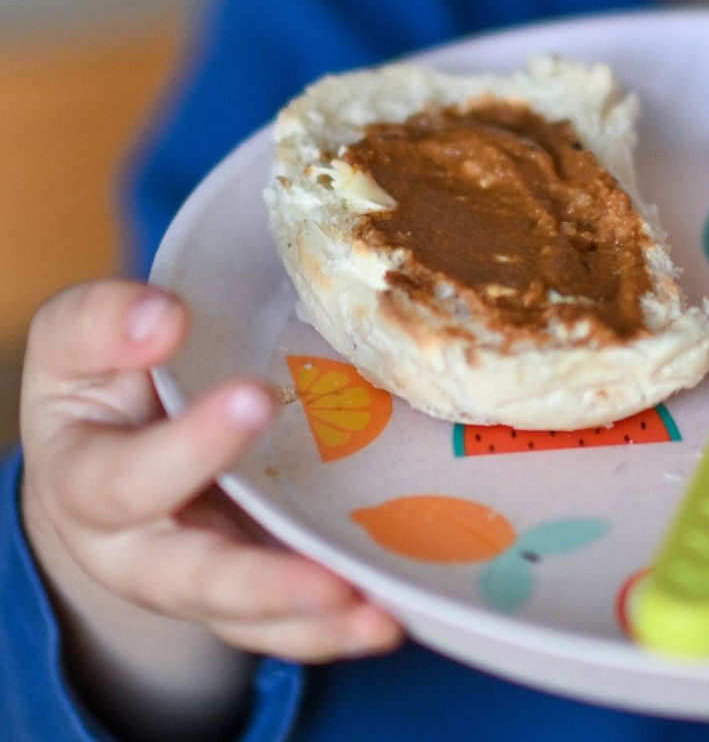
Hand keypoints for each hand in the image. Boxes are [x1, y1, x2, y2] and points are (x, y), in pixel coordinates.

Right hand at [19, 281, 401, 738]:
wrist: (106, 451)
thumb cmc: (102, 384)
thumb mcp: (78, 342)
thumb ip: (106, 324)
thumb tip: (163, 317)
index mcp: (85, 483)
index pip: (129, 476)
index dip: (191, 444)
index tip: (255, 396)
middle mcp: (139, 552)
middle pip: (195, 579)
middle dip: (263, 580)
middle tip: (330, 577)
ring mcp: (198, 582)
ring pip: (251, 618)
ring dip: (318, 622)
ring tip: (380, 618)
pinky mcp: (248, 593)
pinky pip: (291, 626)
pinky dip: (340, 628)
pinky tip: (392, 618)